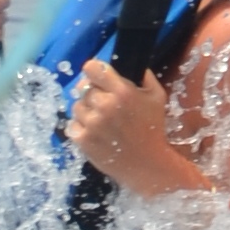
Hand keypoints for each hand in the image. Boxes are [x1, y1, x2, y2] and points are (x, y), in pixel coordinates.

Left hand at [66, 55, 186, 199]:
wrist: (147, 164)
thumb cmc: (153, 129)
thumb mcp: (157, 97)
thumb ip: (144, 77)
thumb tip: (130, 65)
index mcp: (122, 91)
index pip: (92, 68)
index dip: (93, 71)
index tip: (97, 78)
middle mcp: (104, 105)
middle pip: (83, 87)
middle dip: (93, 93)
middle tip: (103, 105)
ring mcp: (91, 123)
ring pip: (76, 106)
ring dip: (86, 111)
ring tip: (100, 121)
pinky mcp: (82, 140)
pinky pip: (72, 125)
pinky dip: (80, 128)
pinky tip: (94, 133)